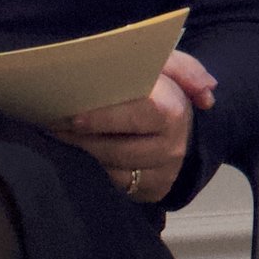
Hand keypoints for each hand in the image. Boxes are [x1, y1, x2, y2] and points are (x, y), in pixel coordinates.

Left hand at [58, 49, 214, 206]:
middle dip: (80, 138)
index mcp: (173, 111)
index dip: (102, 117)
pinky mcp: (151, 190)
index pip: (134, 115)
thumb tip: (207, 92)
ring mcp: (161, 172)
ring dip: (81, 153)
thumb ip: (183, 67)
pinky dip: (93, 168)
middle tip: (50, 124)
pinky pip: (115, 184)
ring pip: (111, 168)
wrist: (180, 128)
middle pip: (116, 148)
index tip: (72, 115)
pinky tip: (75, 153)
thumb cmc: (164, 91)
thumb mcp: (171, 67)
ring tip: (56, 135)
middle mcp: (170, 146)